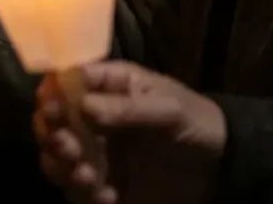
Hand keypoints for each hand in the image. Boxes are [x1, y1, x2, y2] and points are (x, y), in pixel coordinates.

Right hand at [34, 62, 225, 203]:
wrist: (223, 170)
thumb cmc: (197, 125)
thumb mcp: (170, 109)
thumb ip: (128, 108)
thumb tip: (83, 106)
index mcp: (106, 88)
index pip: (64, 81)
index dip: (51, 92)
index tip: (52, 107)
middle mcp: (90, 119)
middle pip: (49, 121)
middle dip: (50, 133)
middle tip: (67, 146)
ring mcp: (93, 152)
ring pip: (54, 157)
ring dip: (61, 166)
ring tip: (86, 176)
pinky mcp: (99, 183)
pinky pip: (75, 190)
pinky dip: (83, 194)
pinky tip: (107, 196)